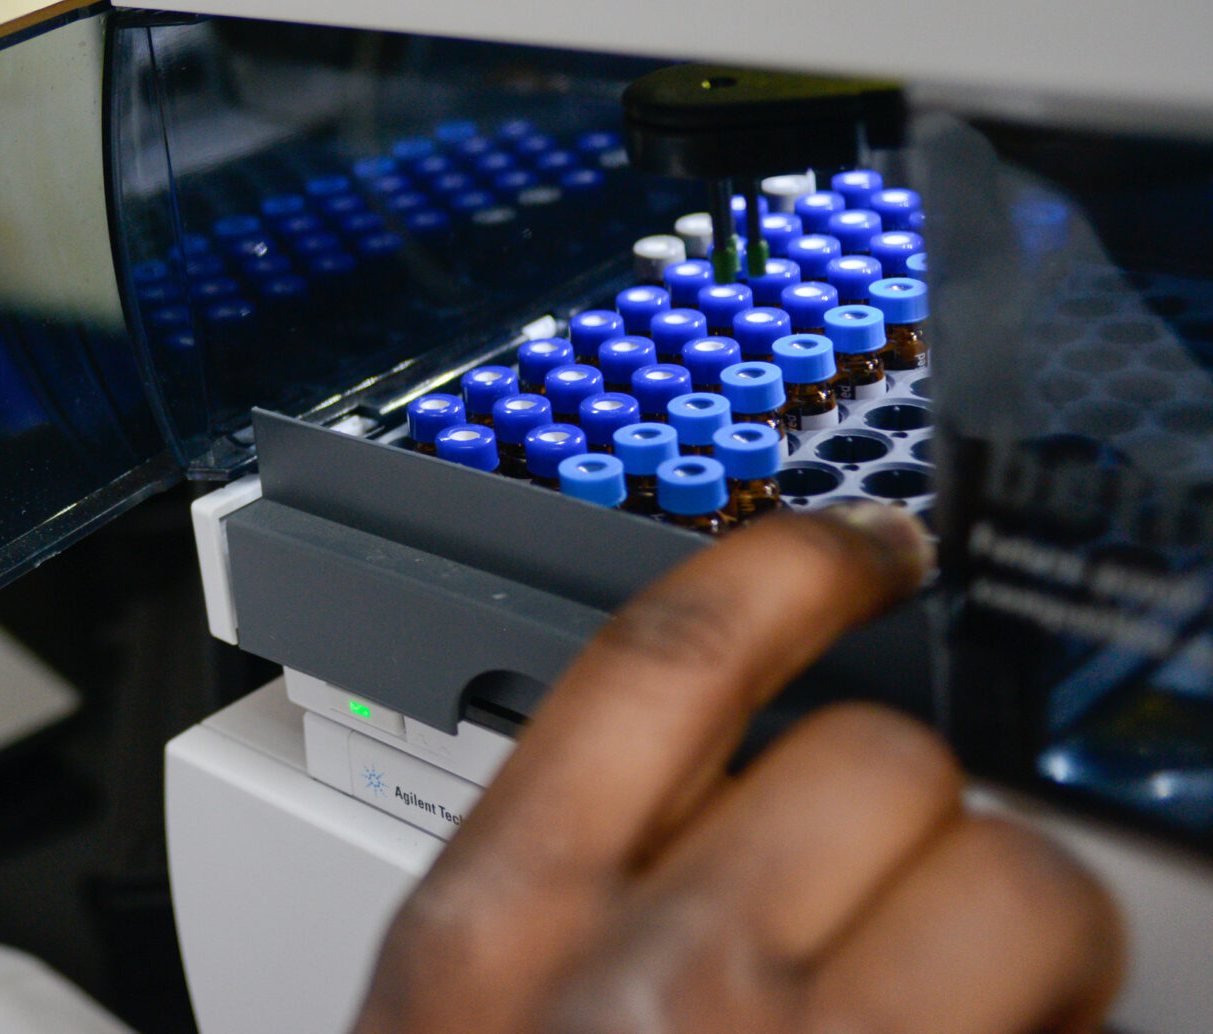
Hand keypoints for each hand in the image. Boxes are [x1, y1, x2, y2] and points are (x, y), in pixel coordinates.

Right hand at [354, 505, 1121, 1033]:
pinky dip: (1059, 1019)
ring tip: (979, 1000)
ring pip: (1005, 872)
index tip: (867, 542)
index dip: (794, 568)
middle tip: (905, 909)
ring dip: (1013, 926)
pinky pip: (1070, 1010)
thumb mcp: (456, 1025)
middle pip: (867, 755)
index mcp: (490, 932)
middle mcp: (648, 994)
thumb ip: (557, 906)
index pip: (661, 657)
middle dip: (914, 817)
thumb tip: (722, 809)